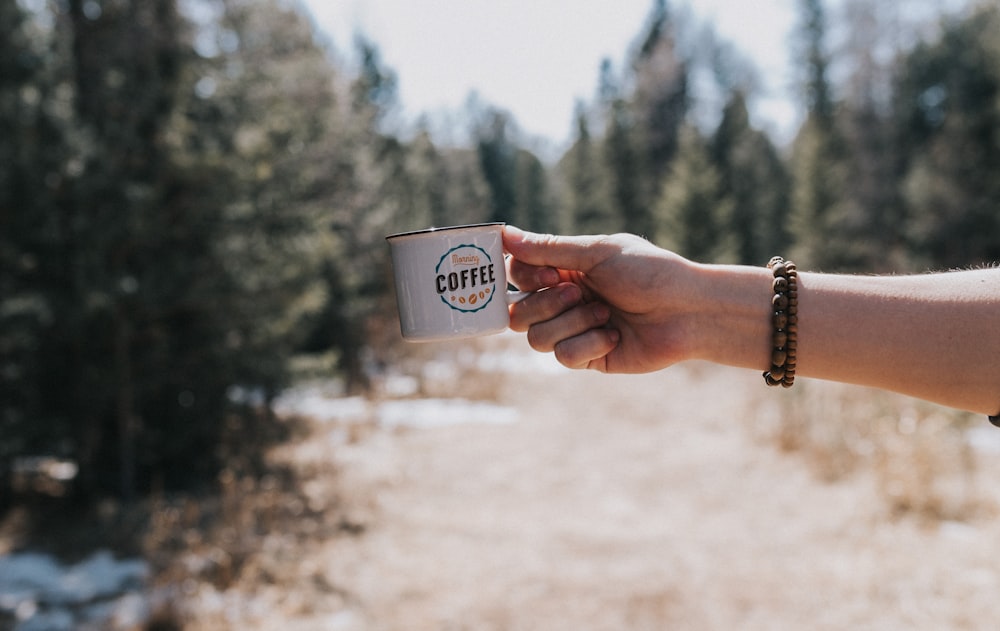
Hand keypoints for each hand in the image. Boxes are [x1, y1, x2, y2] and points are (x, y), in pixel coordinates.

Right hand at [503, 226, 700, 372]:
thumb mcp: (597, 253)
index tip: (550, 273)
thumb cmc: (649, 273)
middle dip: (545, 304)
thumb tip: (504, 234)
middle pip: (518, 313)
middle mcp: (565, 301)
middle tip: (579, 292)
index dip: (525, 278)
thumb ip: (548, 248)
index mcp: (565, 270)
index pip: (517, 276)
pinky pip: (564, 357)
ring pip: (536, 339)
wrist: (687, 310)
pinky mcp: (589, 357)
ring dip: (571, 323)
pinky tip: (615, 336)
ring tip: (605, 314)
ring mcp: (575, 331)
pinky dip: (589, 344)